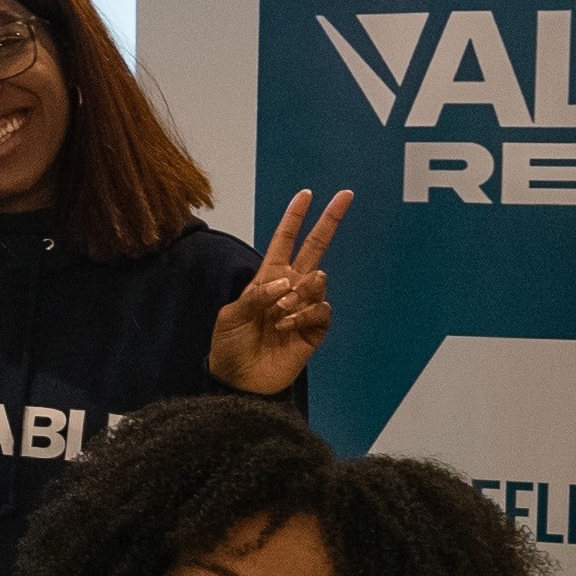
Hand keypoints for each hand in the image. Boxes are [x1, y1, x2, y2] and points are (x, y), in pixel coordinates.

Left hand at [208, 189, 348, 392]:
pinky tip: (287, 327)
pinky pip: (321, 309)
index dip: (294, 218)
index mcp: (267, 279)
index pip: (284, 241)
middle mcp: (290, 288)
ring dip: (297, 295)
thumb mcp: (230, 317)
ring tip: (277, 316)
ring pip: (318, 281)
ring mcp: (305, 308)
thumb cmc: (229, 346)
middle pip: (315, 248)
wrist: (239, 381)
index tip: (306, 194)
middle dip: (329, 221)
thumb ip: (255, 296)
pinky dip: (304, 315)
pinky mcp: (315, 329)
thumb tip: (285, 281)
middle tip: (345, 197)